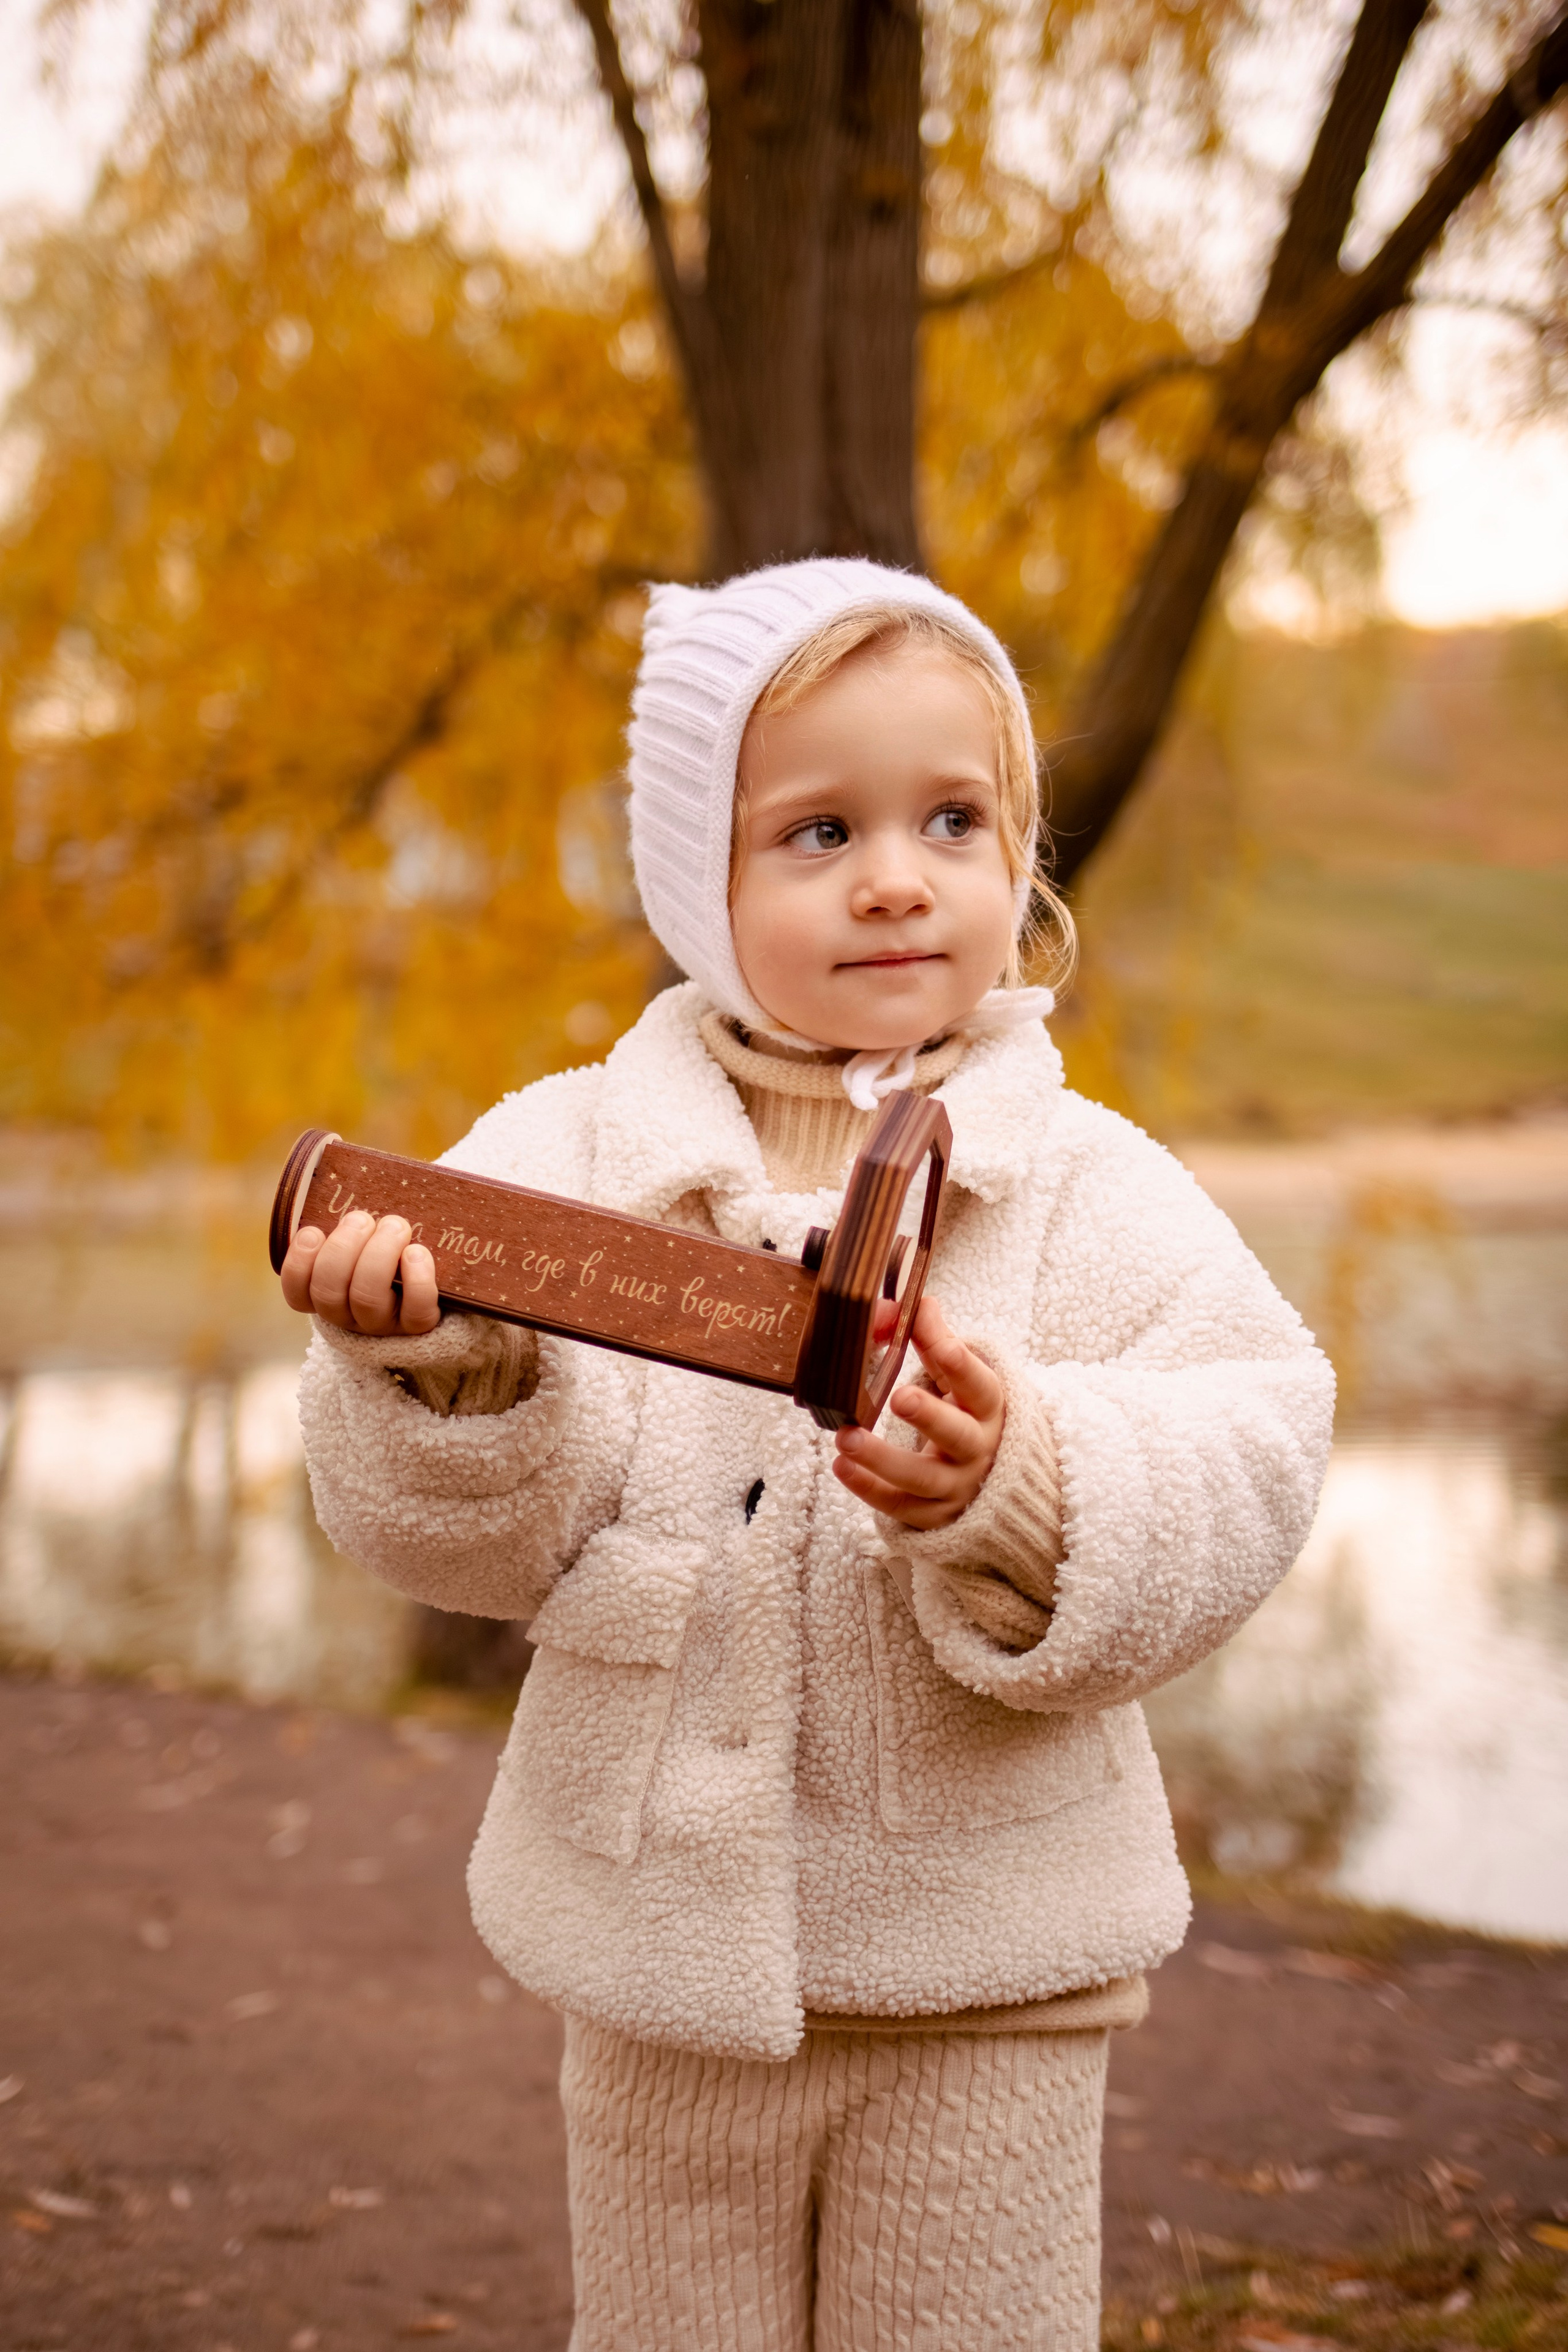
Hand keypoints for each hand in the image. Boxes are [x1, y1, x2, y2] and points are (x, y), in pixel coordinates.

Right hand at [279, 1211, 440, 1336]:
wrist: (436, 1284)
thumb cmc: (387, 1249)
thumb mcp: (361, 1238)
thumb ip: (348, 1219)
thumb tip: (342, 1161)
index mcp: (325, 1296)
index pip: (297, 1292)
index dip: (298, 1263)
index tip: (312, 1231)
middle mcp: (348, 1315)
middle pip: (329, 1290)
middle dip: (343, 1247)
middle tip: (362, 1218)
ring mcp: (382, 1323)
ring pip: (366, 1297)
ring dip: (378, 1254)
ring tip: (395, 1225)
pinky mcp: (418, 1325)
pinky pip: (415, 1309)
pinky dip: (417, 1277)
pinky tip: (416, 1252)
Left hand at [831, 1295, 1003, 1530]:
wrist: (997, 1485)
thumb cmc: (970, 1417)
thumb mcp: (964, 1381)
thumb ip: (939, 1343)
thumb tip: (919, 1302)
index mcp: (989, 1409)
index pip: (980, 1385)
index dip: (960, 1363)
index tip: (937, 1341)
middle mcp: (978, 1450)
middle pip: (957, 1435)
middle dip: (929, 1417)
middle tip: (898, 1397)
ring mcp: (957, 1487)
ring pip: (922, 1478)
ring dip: (882, 1458)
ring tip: (846, 1438)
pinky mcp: (933, 1515)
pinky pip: (899, 1506)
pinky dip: (869, 1489)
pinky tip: (841, 1467)